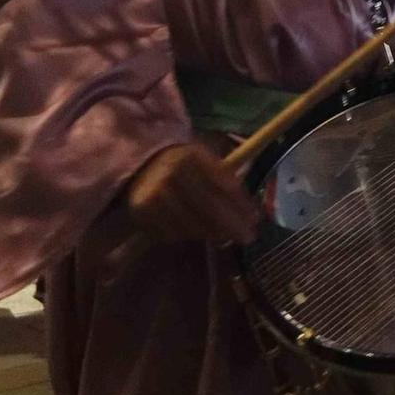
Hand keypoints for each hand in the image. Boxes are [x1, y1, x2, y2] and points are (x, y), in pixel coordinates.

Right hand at [126, 144, 259, 244]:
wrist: (140, 166)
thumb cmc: (182, 165)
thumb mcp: (203, 161)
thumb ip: (225, 181)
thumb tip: (251, 214)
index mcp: (191, 155)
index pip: (223, 183)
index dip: (241, 204)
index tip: (255, 219)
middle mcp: (172, 172)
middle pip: (210, 207)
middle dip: (233, 225)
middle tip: (248, 238)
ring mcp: (156, 192)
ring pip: (193, 224)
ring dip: (213, 233)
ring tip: (224, 235)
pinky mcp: (143, 210)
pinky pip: (174, 232)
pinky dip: (189, 235)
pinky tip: (197, 231)